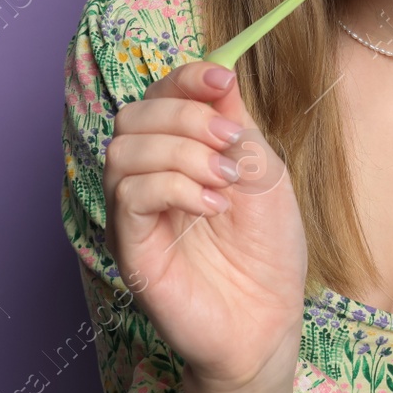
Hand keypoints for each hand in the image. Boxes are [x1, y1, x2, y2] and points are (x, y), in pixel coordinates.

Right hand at [103, 60, 306, 392]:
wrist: (268, 322)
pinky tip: (211, 206)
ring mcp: (134, 214)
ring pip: (123, 149)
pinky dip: (173, 187)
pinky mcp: (129, 248)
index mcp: (179, 153)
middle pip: (134, 114)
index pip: (160, 95)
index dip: (185, 78)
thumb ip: (236, 124)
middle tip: (231, 144)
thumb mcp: (264, 172)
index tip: (221, 80)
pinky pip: (128, 195)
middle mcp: (148, 178)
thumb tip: (219, 70)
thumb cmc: (268, 251)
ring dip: (181, 152)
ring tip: (224, 181)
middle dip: (186, 116)